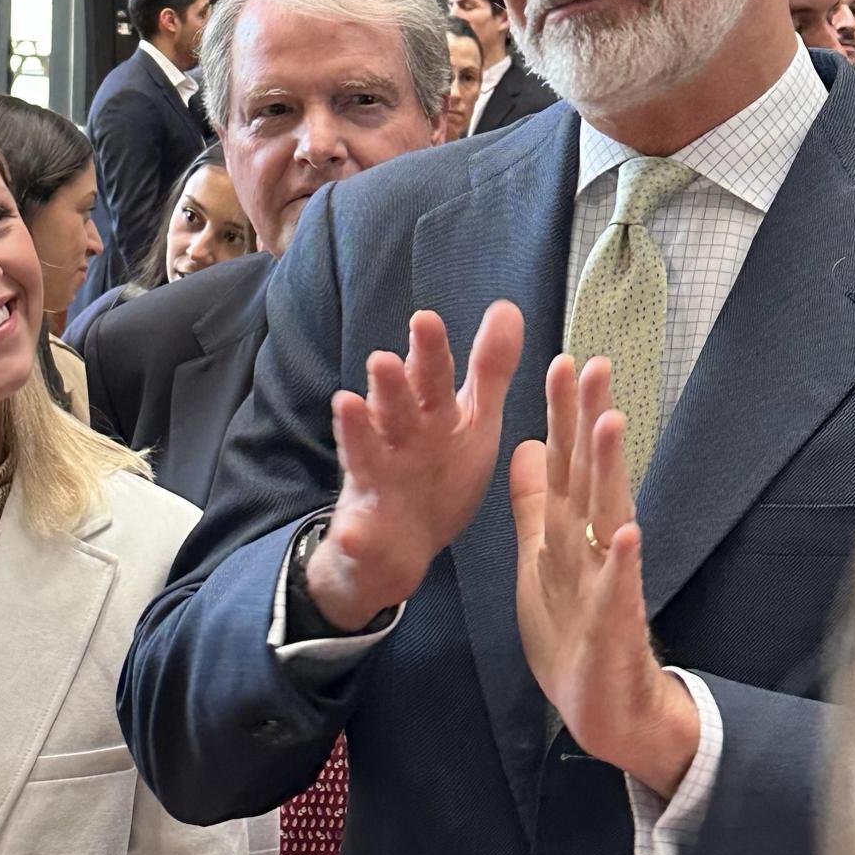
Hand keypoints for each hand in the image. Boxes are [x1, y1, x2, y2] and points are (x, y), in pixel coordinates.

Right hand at [304, 302, 523, 631]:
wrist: (398, 547)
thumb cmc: (437, 471)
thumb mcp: (471, 422)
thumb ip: (488, 370)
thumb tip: (507, 307)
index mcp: (427, 416)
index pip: (429, 378)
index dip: (428, 352)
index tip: (426, 320)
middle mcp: (396, 441)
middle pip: (394, 409)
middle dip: (390, 387)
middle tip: (385, 360)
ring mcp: (375, 484)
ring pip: (364, 455)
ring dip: (356, 433)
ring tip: (347, 405)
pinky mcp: (363, 533)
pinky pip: (356, 537)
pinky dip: (352, 536)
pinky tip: (351, 533)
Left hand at [508, 354, 699, 798]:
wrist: (603, 705)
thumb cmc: (572, 628)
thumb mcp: (540, 556)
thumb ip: (534, 502)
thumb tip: (524, 444)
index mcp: (568, 529)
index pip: (565, 461)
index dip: (563, 415)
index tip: (562, 362)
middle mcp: (591, 544)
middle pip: (589, 474)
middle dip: (589, 420)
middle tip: (594, 364)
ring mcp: (606, 580)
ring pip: (606, 516)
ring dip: (609, 471)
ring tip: (610, 423)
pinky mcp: (614, 622)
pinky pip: (617, 588)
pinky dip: (620, 561)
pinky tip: (627, 532)